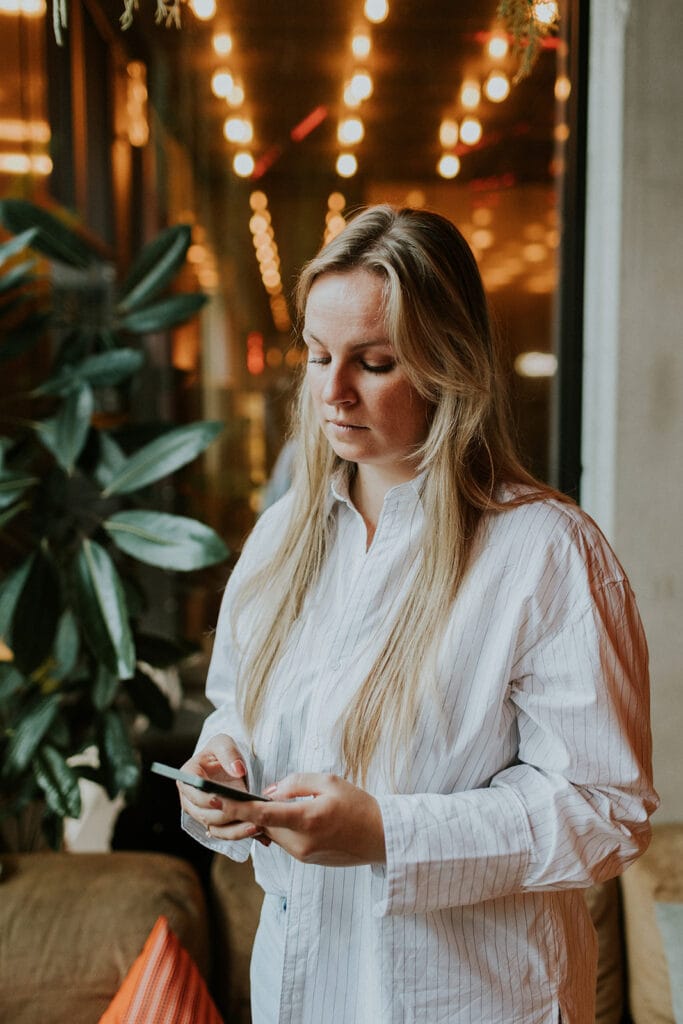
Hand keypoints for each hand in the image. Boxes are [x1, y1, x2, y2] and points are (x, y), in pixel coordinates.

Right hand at [177, 734, 271, 845]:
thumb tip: (237, 770)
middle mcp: (190, 797)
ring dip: (233, 828)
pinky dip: (238, 833)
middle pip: (202, 812)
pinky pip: (223, 832)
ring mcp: (200, 812)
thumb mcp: (225, 744)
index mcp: (188, 775)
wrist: (230, 765)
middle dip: (223, 815)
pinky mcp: (214, 822)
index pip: (192, 790)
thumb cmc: (223, 752)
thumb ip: (229, 754)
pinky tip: (256, 830)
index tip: (218, 800)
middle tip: (243, 814)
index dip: (203, 797)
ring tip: (255, 825)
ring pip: (213, 826)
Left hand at [205, 772, 386, 866]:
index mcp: (306, 819)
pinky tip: (299, 818)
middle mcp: (300, 843)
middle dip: (256, 810)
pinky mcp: (307, 861)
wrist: (382, 837)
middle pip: (264, 825)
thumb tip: (270, 792)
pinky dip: (284, 829)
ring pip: (273, 834)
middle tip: (253, 793)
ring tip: (285, 804)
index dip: (235, 807)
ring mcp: (303, 855)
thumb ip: (295, 783)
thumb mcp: (329, 782)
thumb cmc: (359, 805)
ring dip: (272, 819)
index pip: (261, 814)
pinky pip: (285, 842)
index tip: (214, 799)